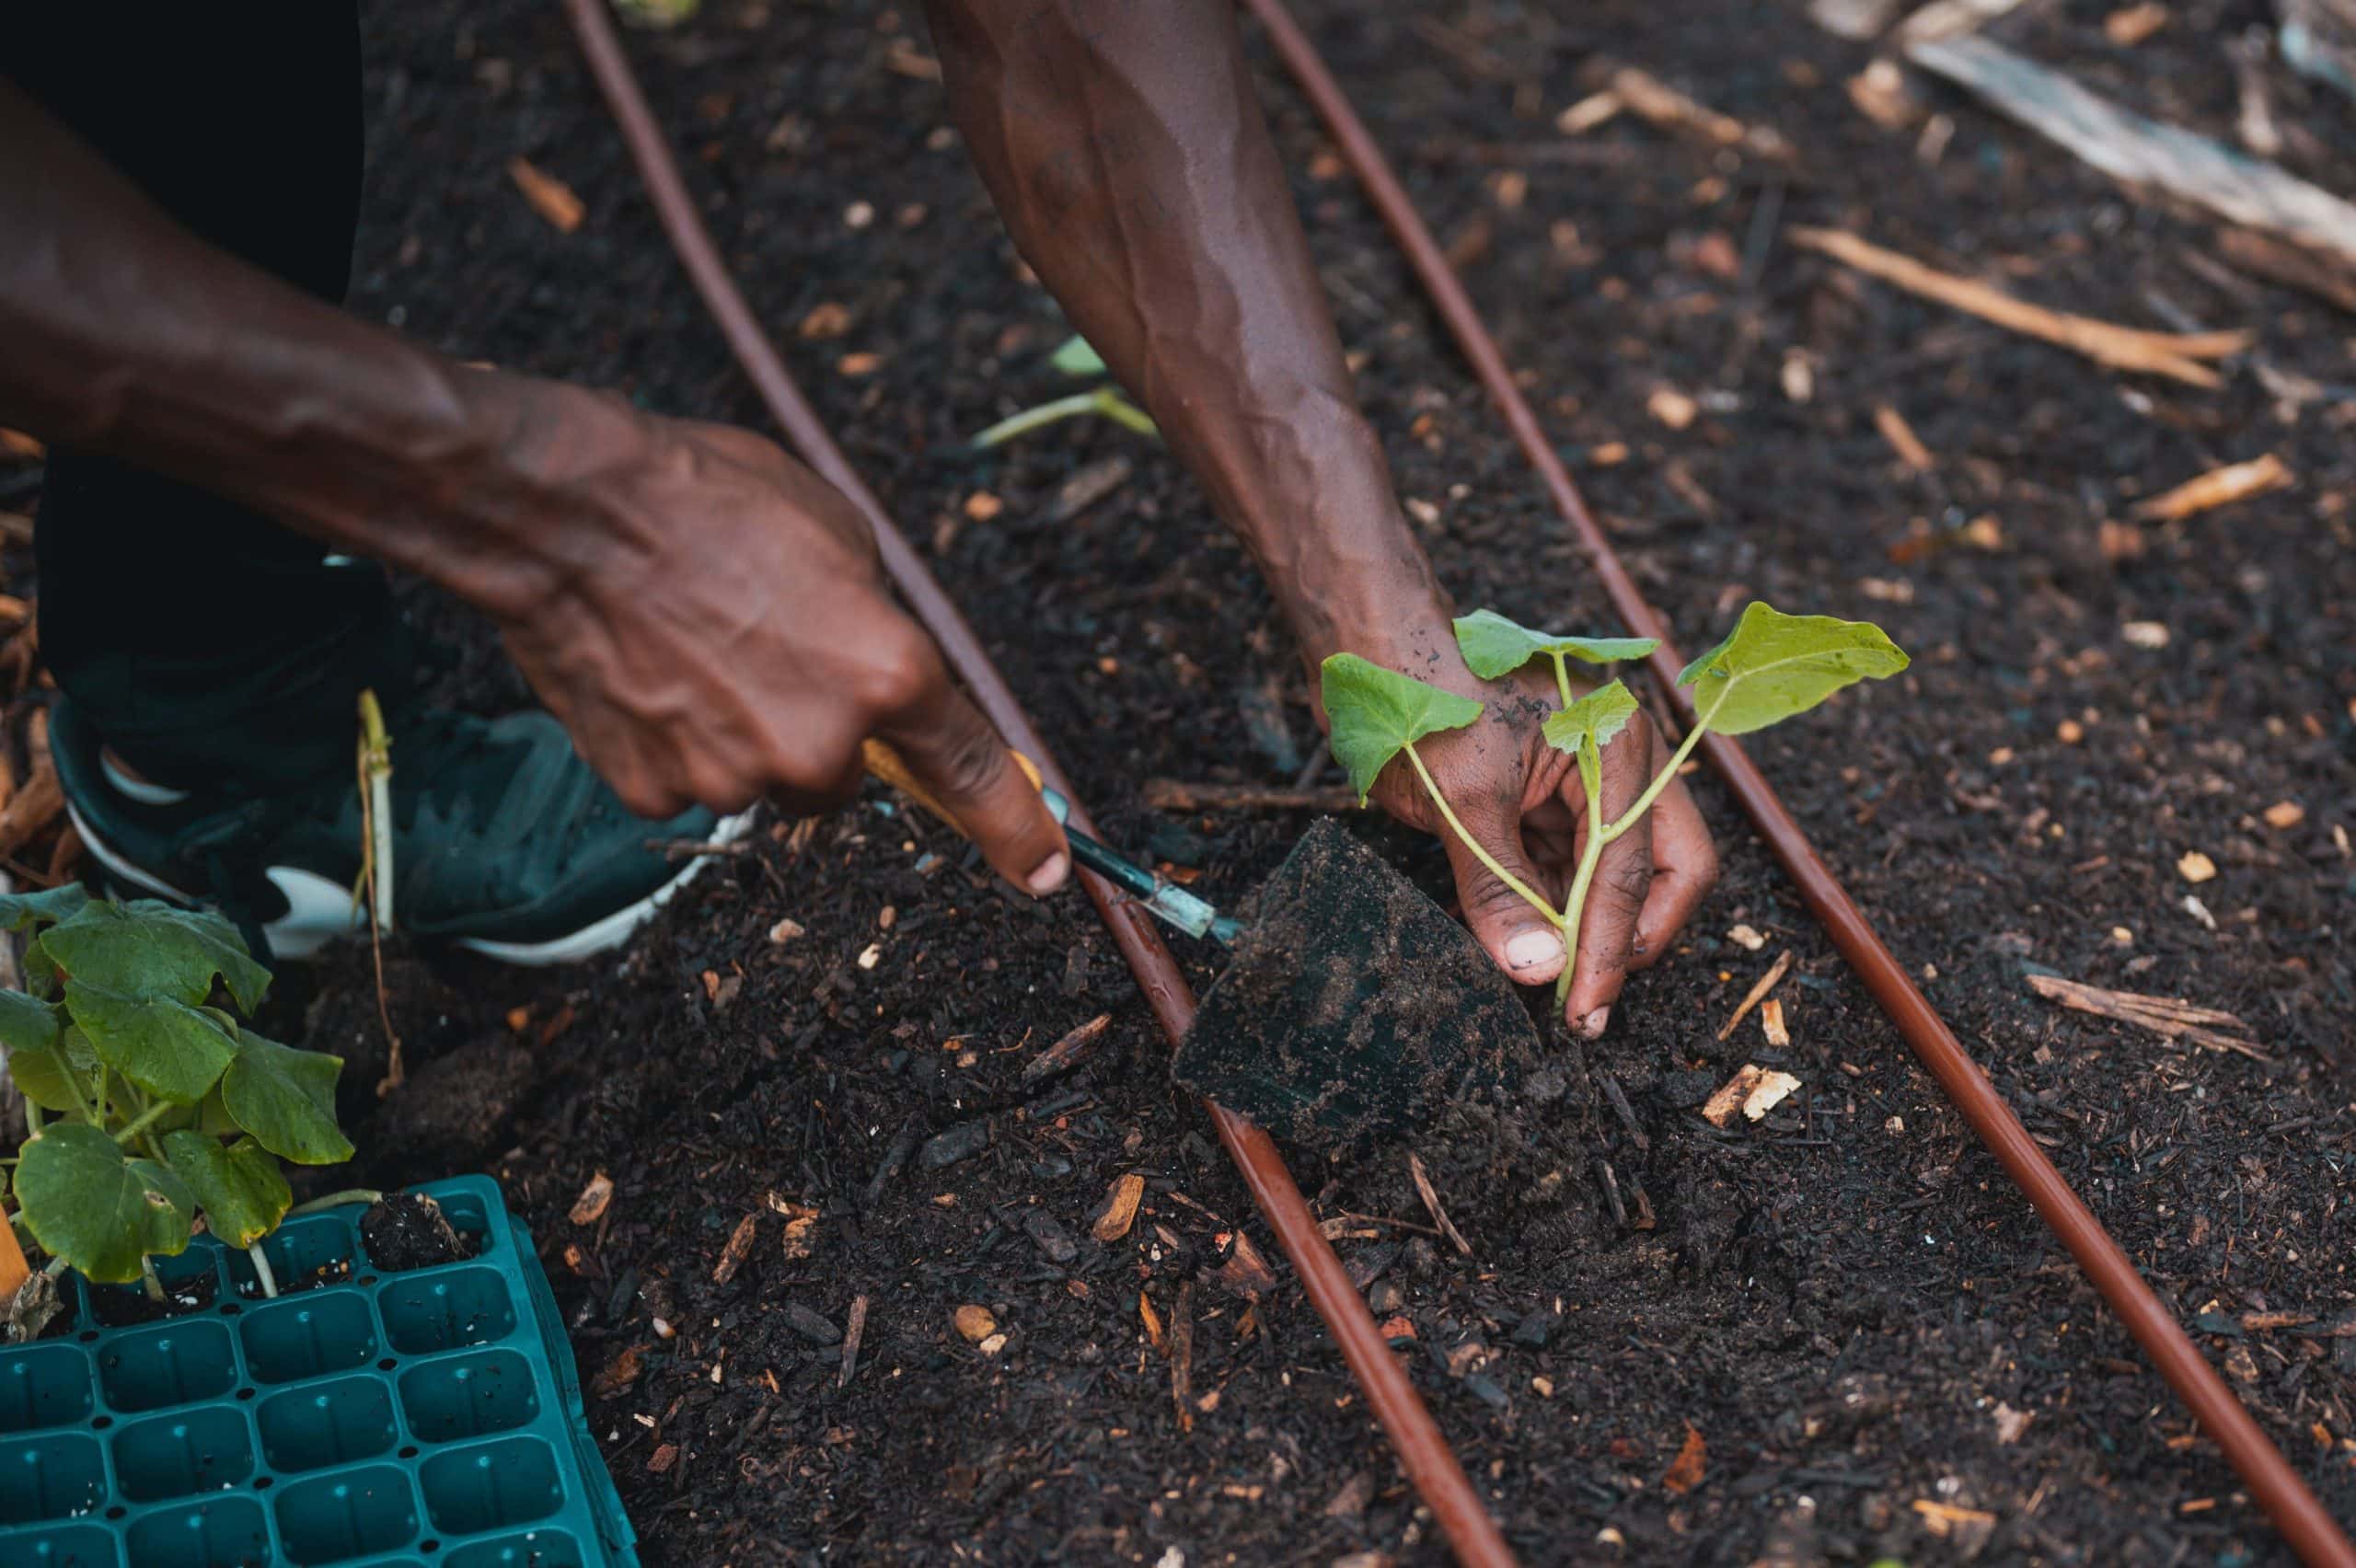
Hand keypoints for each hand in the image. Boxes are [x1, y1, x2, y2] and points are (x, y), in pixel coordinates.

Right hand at [485, 398, 1070, 895]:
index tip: (1046, 872)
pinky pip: (689, 781)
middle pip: (844, 779)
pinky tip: (649, 673)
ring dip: (743, 734)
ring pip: (764, 781)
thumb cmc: (708, 501)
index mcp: (887, 674)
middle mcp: (819, 745)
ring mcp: (734, 777)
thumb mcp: (840, 536)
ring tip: (694, 648)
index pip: (969, 772)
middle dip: (819, 731)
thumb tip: (883, 671)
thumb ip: (878, 623)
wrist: (569, 514)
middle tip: (765, 649)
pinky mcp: (656, 791)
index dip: (1014, 829)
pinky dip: (675, 741)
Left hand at [1335, 620, 1717, 1036]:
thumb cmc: (1422, 696)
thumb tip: (1537, 969)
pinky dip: (1544, 911)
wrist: (1366, 650)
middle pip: (1661, 870)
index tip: (1586, 1008)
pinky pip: (1559, 872)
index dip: (1613, 946)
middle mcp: (1615, 767)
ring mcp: (1579, 788)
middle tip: (1584, 1000)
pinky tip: (1514, 943)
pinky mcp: (1538, 807)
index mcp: (1618, 747)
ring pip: (1608, 878)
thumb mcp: (1462, 801)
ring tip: (1543, 981)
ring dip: (1580, 931)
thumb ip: (1499, 889)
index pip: (1634, 867)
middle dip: (1626, 938)